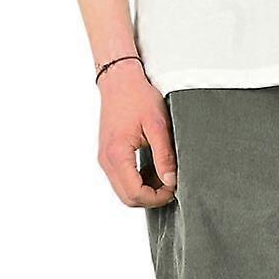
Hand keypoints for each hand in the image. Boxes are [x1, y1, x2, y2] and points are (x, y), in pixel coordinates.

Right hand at [97, 59, 176, 207]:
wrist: (119, 80)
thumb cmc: (138, 96)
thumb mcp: (158, 125)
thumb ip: (164, 156)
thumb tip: (171, 181)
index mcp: (117, 154)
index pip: (135, 194)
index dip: (157, 197)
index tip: (173, 187)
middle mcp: (106, 160)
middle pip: (128, 198)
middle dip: (152, 198)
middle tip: (170, 185)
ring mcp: (105, 159)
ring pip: (124, 192)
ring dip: (145, 191)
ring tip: (163, 175)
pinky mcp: (108, 156)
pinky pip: (122, 181)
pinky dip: (138, 182)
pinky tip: (153, 170)